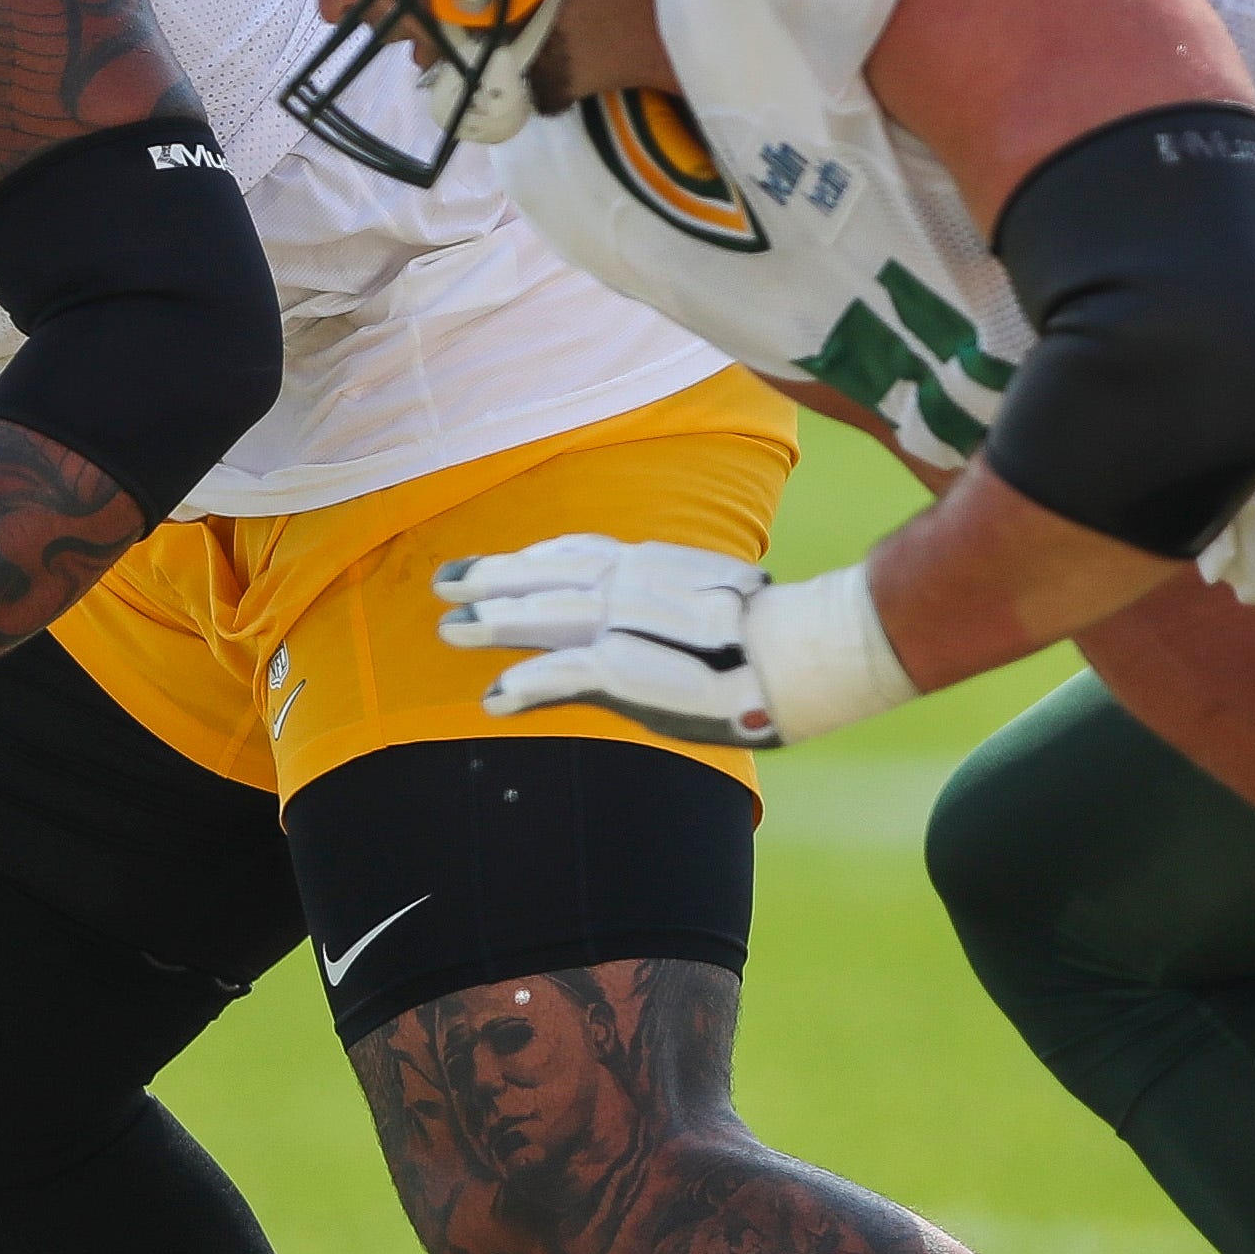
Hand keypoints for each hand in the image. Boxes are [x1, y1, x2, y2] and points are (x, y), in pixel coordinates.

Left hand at [436, 532, 783, 747]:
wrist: (811, 654)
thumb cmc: (774, 638)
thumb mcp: (708, 607)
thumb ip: (664, 605)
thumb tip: (638, 619)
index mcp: (654, 566)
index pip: (579, 554)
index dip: (532, 558)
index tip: (495, 563)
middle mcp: (633, 582)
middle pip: (549, 576)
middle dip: (494, 578)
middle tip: (444, 583)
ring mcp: (627, 621)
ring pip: (545, 616)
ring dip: (495, 621)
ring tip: (452, 628)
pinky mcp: (626, 665)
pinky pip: (562, 674)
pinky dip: (526, 685)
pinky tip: (496, 699)